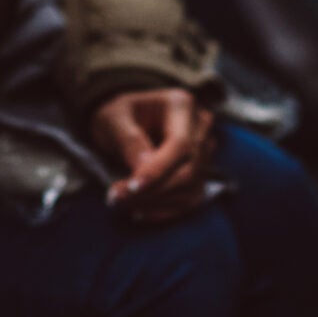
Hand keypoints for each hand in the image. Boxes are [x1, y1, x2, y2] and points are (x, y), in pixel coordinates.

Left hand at [91, 88, 216, 221]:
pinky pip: (190, 200)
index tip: (131, 188)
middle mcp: (200, 127)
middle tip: (117, 198)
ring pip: (191, 188)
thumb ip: (128, 139)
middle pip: (190, 170)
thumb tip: (142, 170)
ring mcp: (204, 151)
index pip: (180, 144)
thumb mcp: (113, 119)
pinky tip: (139, 211)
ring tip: (122, 203)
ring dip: (157, 203)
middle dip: (154, 191)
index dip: (158, 170)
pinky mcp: (200, 173)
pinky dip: (165, 211)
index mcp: (181, 105)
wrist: (125, 120)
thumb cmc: (118, 115)